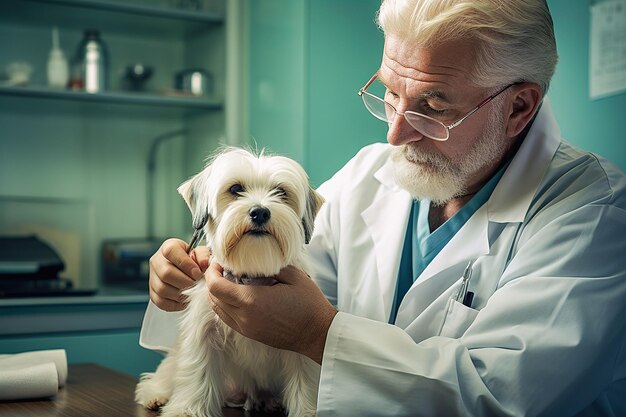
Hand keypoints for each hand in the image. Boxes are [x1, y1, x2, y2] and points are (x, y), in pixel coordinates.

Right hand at [149, 238, 209, 311]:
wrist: (189, 272)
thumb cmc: (196, 261)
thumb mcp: (201, 254)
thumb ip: (204, 256)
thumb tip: (203, 264)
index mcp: (168, 247)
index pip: (171, 251)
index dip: (186, 264)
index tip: (198, 273)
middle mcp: (157, 261)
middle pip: (166, 273)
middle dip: (186, 282)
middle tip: (198, 286)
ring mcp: (153, 278)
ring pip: (162, 289)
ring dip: (181, 294)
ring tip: (193, 293)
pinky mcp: (153, 294)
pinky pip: (161, 302)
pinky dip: (175, 304)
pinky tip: (185, 300)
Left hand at [206, 263, 336, 363]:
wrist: (317, 333)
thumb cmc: (308, 304)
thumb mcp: (293, 275)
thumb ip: (270, 265)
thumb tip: (255, 259)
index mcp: (251, 300)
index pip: (215, 287)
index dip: (212, 273)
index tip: (219, 263)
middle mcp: (244, 317)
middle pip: (213, 298)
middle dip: (213, 281)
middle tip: (223, 269)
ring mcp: (246, 328)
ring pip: (218, 310)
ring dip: (218, 295)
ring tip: (229, 281)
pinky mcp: (250, 334)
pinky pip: (228, 319)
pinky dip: (226, 306)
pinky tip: (238, 296)